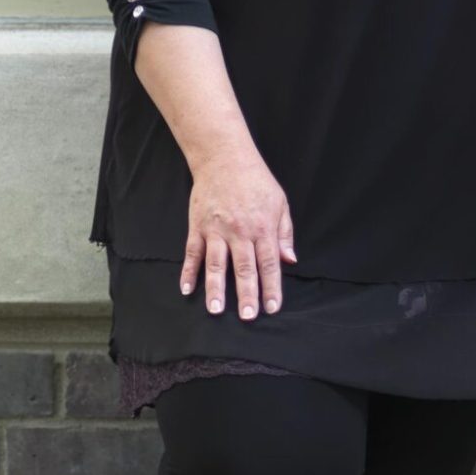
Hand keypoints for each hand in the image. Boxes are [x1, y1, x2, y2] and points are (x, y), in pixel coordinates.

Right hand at [182, 147, 295, 318]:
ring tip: (215, 310)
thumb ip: (284, 233)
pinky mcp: (198, 225)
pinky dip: (188, 271)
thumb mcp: (279, 203)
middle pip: (244, 268)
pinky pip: (192, 252)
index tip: (272, 308)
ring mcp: (216, 229)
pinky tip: (186, 288)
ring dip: (216, 289)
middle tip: (246, 317)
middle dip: (246, 295)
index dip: (271, 287)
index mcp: (263, 227)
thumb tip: (290, 260)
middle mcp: (240, 231)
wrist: (224, 157)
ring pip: (216, 264)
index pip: (269, 263)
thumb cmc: (255, 180)